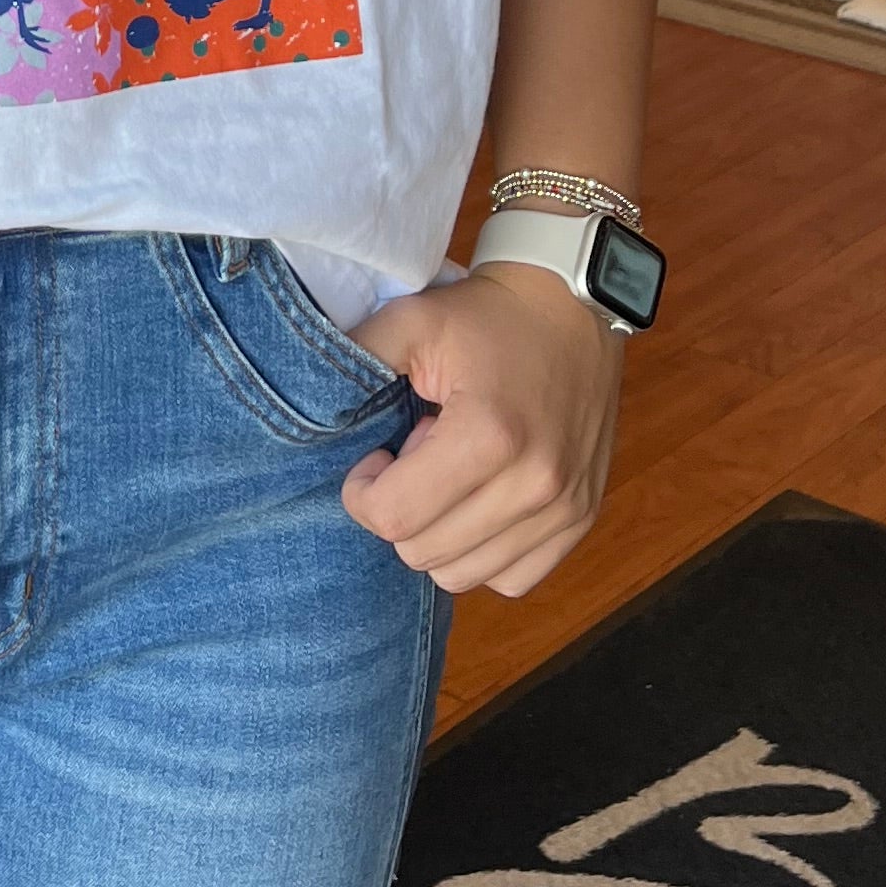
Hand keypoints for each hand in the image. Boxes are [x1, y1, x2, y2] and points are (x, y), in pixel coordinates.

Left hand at [337, 265, 620, 598]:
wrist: (573, 307)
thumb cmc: (486, 317)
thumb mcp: (411, 319)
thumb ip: (353, 357)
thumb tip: (303, 403)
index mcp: (489, 437)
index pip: (394, 519)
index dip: (365, 492)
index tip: (378, 456)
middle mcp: (535, 484)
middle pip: (424, 554)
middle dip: (404, 510)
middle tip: (419, 456)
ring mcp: (565, 508)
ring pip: (464, 575)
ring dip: (441, 533)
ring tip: (454, 474)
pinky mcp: (582, 520)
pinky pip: (511, 579)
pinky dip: (484, 552)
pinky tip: (481, 500)